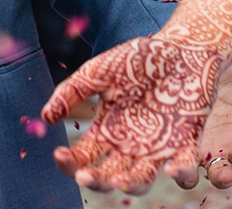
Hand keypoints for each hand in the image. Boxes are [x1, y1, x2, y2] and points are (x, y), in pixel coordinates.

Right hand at [42, 29, 225, 191]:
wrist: (183, 45)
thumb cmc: (139, 58)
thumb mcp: (101, 70)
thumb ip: (73, 91)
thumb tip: (44, 117)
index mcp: (107, 131)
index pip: (82, 158)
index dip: (68, 162)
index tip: (59, 154)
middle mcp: (130, 146)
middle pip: (107, 176)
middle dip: (95, 180)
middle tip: (85, 175)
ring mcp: (158, 146)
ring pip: (142, 179)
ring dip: (130, 185)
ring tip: (120, 179)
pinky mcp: (187, 141)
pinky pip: (185, 165)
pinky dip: (181, 172)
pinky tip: (171, 167)